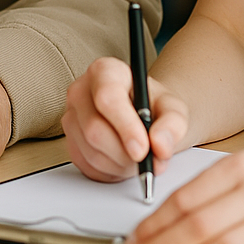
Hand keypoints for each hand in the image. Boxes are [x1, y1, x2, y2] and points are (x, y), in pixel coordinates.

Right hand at [62, 56, 188, 182]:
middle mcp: (81, 90)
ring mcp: (71, 117)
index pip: (107, 98)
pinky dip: (110, 172)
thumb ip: (172, 125)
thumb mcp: (173, 109)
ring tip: (139, 158)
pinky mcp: (70, 142)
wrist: (146, 116)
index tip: (143, 149)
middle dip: (125, 153)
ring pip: (91, 152)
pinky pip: (87, 166)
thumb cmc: (154, 107)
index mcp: (105, 71)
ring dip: (120, 165)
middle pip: (95, 130)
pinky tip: (124, 161)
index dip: (125, 127)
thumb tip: (160, 146)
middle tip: (148, 160)